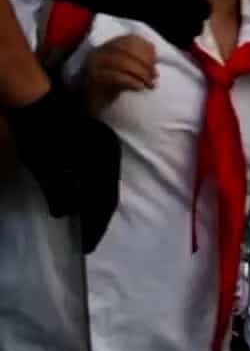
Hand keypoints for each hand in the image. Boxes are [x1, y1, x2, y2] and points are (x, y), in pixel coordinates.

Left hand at [7, 81, 120, 251]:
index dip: (96, 224)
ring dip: (97, 206)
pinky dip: (95, 192)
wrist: (37, 105)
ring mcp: (108, 148)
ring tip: (88, 225)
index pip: (104, 198)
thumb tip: (64, 215)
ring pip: (107, 185)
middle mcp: (111, 153)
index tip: (87, 245)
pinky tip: (86, 202)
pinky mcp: (102, 146)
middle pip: (109, 193)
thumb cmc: (40, 135)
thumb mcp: (43, 166)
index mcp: (102, 158)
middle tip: (89, 240)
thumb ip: (56, 191)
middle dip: (99, 218)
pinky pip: (103, 175)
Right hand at [81, 33, 155, 113]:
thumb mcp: (125, 69)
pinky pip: (116, 77)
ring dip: (141, 74)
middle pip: (126, 51)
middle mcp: (98, 53)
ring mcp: (93, 66)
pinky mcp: (92, 80)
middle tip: (155, 76)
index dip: (145, 48)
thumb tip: (154, 56)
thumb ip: (137, 59)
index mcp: (106, 47)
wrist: (90, 103)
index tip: (155, 60)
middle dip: (145, 63)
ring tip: (150, 84)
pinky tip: (140, 88)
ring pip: (122, 63)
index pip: (129, 39)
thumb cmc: (110, 85)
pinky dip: (132, 82)